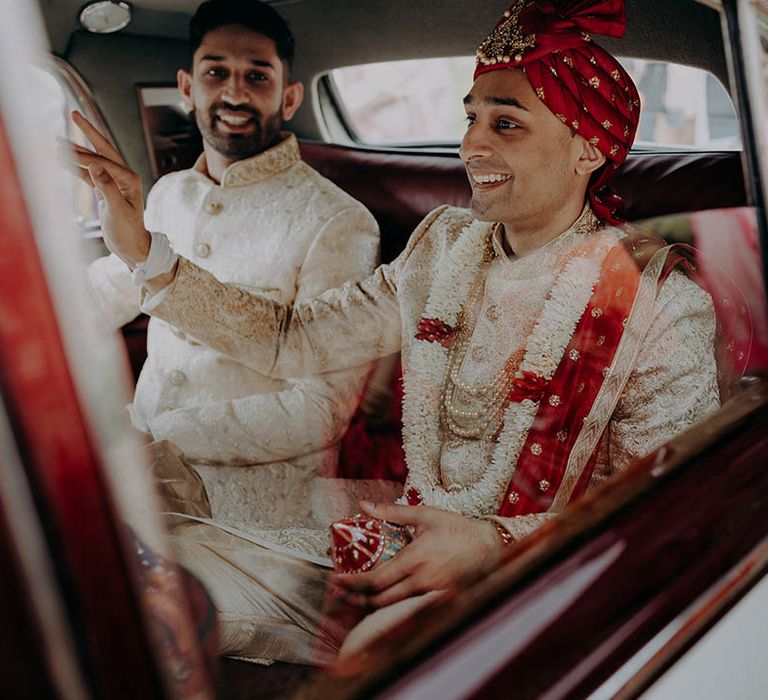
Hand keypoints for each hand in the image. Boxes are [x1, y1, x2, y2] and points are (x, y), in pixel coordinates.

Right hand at [68, 111, 149, 267]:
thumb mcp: (117, 210)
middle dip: (88, 132)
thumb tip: (95, 165)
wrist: (131, 247)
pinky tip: (63, 160)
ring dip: (76, 151)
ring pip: (93, 161)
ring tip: (57, 141)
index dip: (84, 155)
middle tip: (74, 114)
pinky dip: (76, 167)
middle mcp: (124, 177)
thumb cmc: (128, 231)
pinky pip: (89, 174)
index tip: (65, 151)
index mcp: (130, 179)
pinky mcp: (106, 191)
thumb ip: (106, 187)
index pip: (104, 161)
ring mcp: (115, 183)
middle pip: (102, 149)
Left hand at [331, 501, 501, 609]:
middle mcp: (423, 581)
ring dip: (372, 602)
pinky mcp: (440, 600)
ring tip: (356, 594)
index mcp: (417, 559)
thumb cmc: (458, 528)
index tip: (338, 580)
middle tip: (341, 590)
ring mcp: (432, 594)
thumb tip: (364, 506)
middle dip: (357, 598)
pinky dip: (392, 603)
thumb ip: (392, 512)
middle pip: (381, 600)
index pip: (377, 580)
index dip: (354, 583)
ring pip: (394, 606)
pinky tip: (383, 596)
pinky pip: (409, 606)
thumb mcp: (425, 514)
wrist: (490, 546)